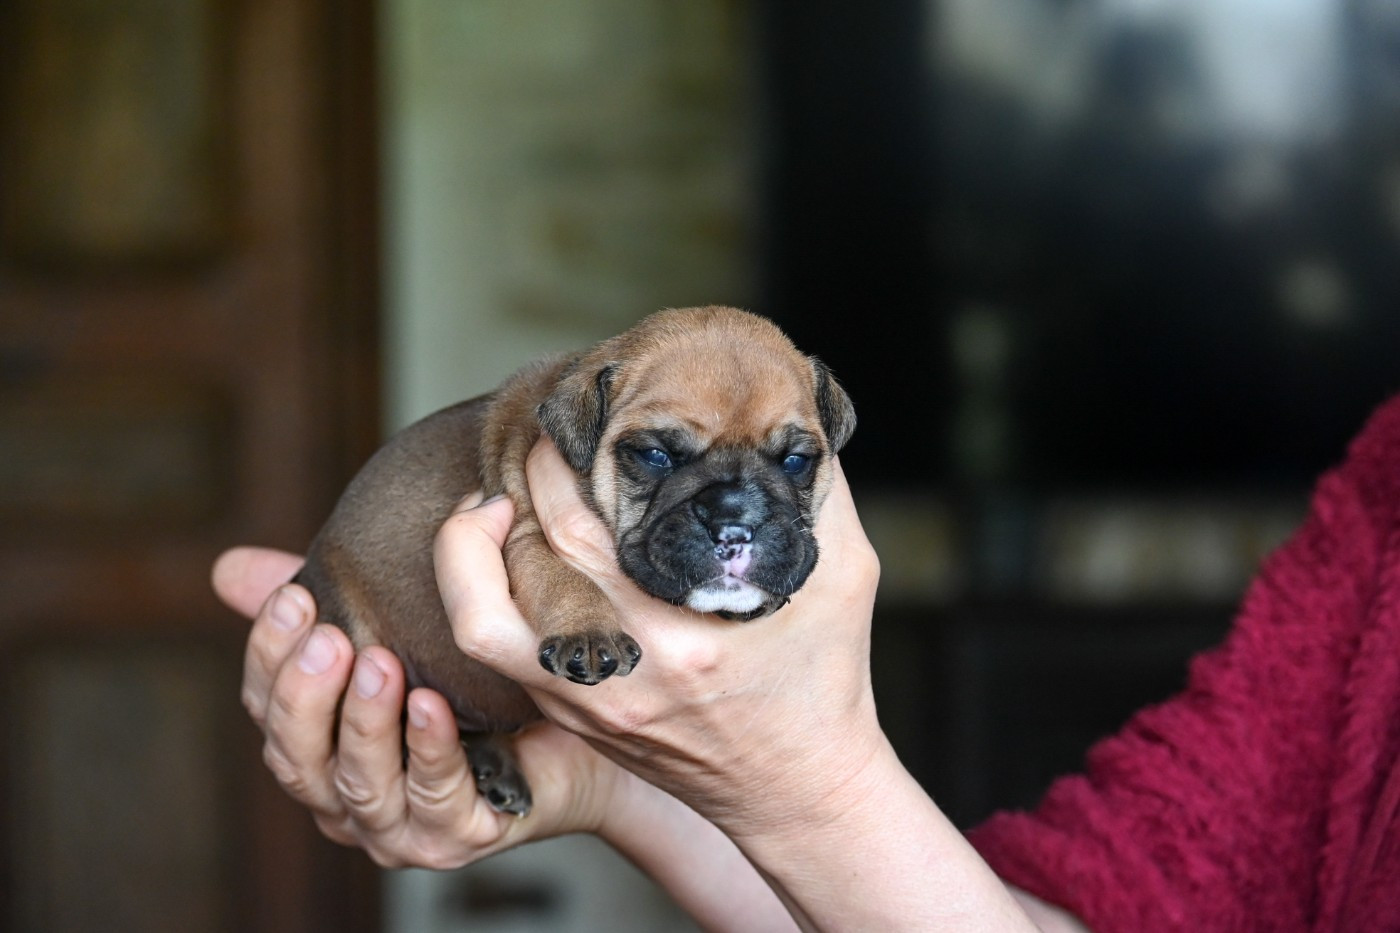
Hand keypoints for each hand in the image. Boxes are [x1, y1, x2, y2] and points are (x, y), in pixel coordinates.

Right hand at [212, 544, 623, 868]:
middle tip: (328, 635)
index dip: (270, 655)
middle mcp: (345, 799)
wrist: (574, 739)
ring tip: (377, 662)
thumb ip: (323, 608)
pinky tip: (431, 705)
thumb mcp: (396, 637)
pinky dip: (429, 750)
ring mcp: (399, 828)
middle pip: (297, 757)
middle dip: (305, 693)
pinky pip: (436, 797)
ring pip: (360, 783)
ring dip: (363, 722)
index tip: (293, 595)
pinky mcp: (457, 839)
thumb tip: (228, 569)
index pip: (267, 710)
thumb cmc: (475, 690)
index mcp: (319, 751)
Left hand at [436, 441, 884, 839]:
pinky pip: (495, 651)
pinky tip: (504, 558)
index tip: (574, 418)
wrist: (799, 786)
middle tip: (540, 442)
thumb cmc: (824, 677)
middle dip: (521, 483)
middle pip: (526, 555)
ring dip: (474, 546)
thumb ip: (818, 487)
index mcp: (682, 630)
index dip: (559, 460)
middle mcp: (621, 669)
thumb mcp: (844, 571)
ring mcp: (586, 700)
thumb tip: (788, 409)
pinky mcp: (572, 714)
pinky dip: (481, 595)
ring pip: (481, 615)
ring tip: (496, 502)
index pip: (579, 524)